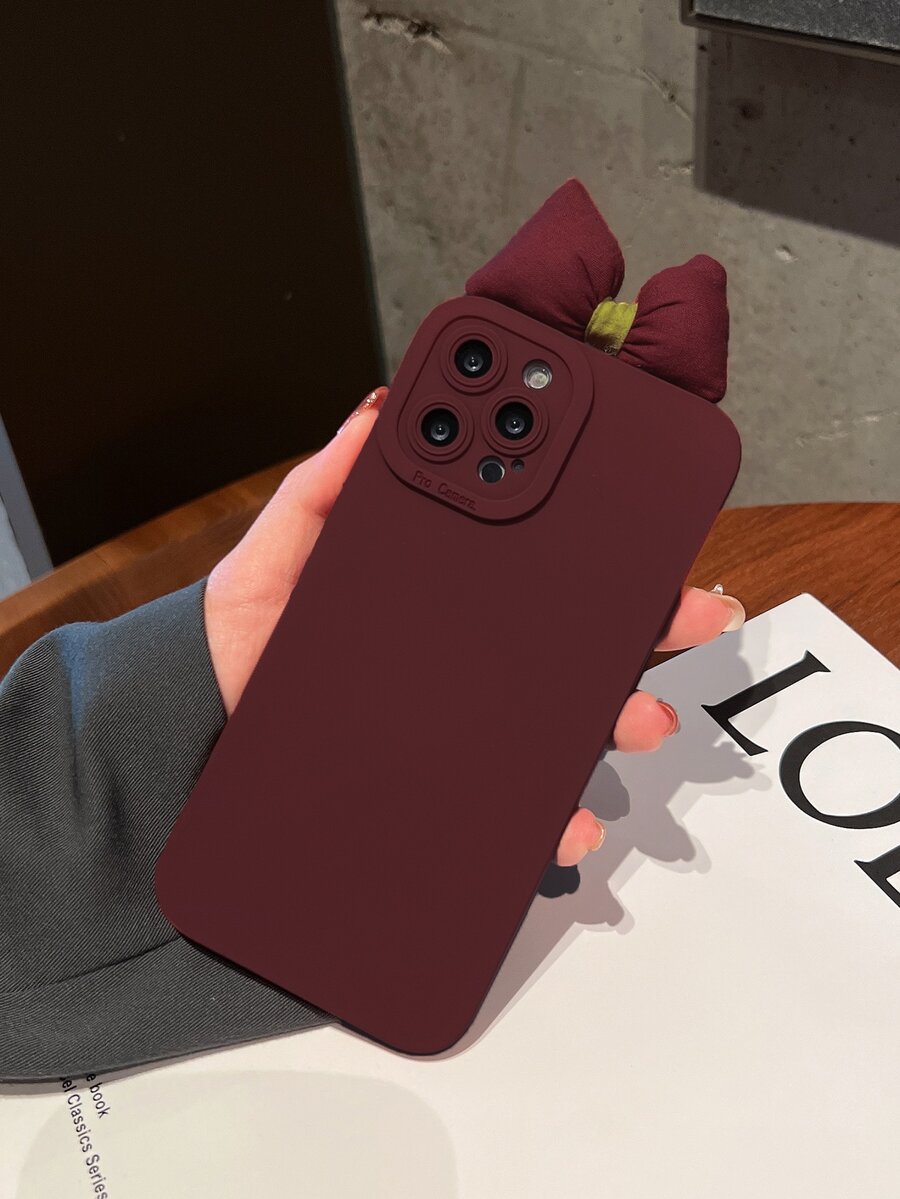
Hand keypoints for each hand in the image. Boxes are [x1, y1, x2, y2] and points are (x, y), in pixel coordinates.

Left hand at [205, 388, 744, 868]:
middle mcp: (473, 659)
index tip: (647, 521)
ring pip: (571, 723)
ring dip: (626, 719)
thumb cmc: (245, 636)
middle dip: (652, 625)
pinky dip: (558, 816)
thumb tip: (380, 411)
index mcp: (448, 591)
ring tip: (638, 716)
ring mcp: (467, 728)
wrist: (200, 735)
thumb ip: (328, 484)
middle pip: (582, 640)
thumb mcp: (283, 547)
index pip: (542, 561)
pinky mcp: (450, 792)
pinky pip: (519, 806)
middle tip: (689, 612)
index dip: (602, 543)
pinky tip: (569, 816)